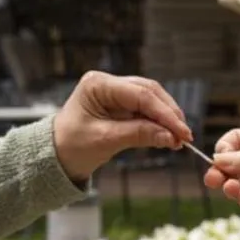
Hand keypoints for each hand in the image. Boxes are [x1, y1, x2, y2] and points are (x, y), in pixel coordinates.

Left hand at [52, 72, 192, 182]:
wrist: (56, 156)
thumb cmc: (72, 146)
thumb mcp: (106, 140)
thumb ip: (139, 135)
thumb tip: (170, 137)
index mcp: (98, 84)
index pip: (140, 95)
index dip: (165, 113)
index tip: (181, 132)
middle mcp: (108, 83)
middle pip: (149, 92)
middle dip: (169, 114)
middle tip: (184, 136)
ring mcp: (114, 93)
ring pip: (150, 99)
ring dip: (166, 118)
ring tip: (178, 139)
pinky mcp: (120, 105)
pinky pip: (145, 110)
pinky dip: (157, 123)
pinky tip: (167, 135)